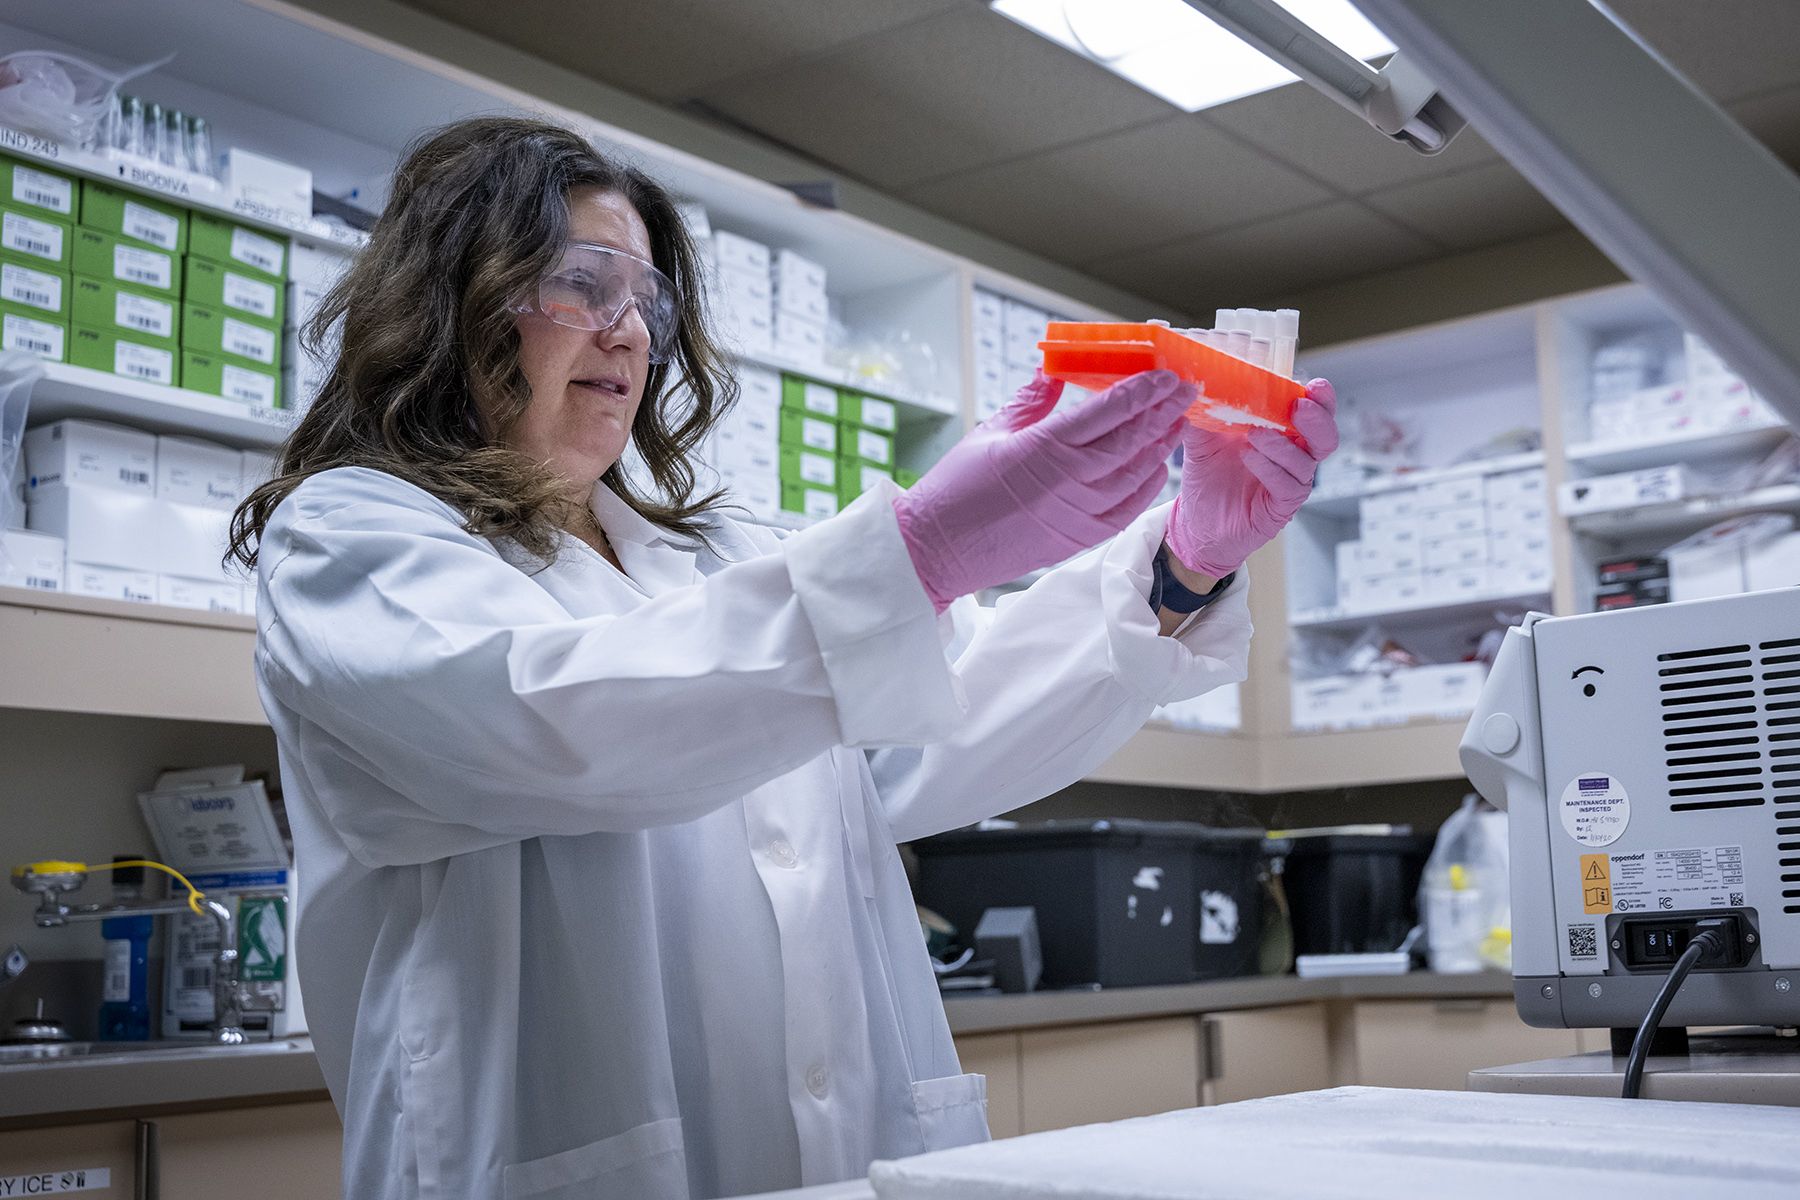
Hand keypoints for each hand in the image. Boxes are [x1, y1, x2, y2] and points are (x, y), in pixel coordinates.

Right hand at [894, 369, 1192, 611]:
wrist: (940, 549)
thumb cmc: (956, 488)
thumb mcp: (991, 432)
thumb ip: (1030, 400)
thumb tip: (1053, 370)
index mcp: (1045, 446)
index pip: (1110, 409)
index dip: (1143, 389)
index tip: (1165, 373)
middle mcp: (1070, 479)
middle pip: (1133, 437)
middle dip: (1164, 410)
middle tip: (1186, 390)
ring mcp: (1078, 512)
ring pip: (1136, 472)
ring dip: (1160, 445)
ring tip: (1176, 422)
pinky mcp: (1078, 538)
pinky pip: (1127, 509)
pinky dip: (1147, 486)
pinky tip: (1156, 468)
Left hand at [1164, 379, 1337, 576]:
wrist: (1195, 522)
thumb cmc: (1208, 476)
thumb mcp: (1203, 438)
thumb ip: (1205, 411)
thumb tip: (1194, 381)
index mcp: (1284, 434)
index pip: (1315, 413)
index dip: (1321, 400)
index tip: (1315, 385)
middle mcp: (1294, 458)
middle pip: (1325, 437)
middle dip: (1318, 419)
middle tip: (1298, 406)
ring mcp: (1291, 484)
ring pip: (1305, 462)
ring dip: (1282, 445)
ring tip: (1255, 434)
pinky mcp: (1280, 509)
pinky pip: (1287, 487)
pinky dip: (1270, 469)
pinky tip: (1248, 457)